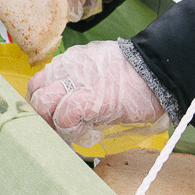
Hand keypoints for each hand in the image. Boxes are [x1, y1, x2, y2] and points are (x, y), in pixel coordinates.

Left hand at [27, 41, 166, 147]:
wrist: (158, 70)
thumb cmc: (134, 77)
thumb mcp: (99, 72)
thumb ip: (79, 84)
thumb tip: (70, 108)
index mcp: (68, 61)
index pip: (39, 84)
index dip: (44, 107)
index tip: (55, 121)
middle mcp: (66, 67)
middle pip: (36, 94)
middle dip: (43, 118)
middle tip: (60, 132)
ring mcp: (75, 81)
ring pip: (43, 104)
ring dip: (53, 124)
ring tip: (72, 133)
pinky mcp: (89, 98)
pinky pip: (64, 116)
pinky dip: (69, 130)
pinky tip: (84, 132)